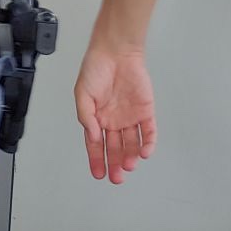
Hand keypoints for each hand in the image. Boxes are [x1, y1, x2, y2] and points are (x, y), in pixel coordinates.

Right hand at [75, 44, 156, 183]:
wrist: (116, 53)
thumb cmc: (95, 68)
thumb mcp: (82, 93)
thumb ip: (86, 116)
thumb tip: (93, 137)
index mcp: (96, 117)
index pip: (96, 144)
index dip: (96, 160)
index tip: (98, 174)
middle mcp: (113, 120)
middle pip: (115, 148)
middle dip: (115, 164)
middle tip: (116, 178)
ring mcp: (130, 117)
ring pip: (132, 143)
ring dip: (130, 156)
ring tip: (129, 166)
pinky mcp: (146, 112)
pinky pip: (149, 132)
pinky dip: (148, 143)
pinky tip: (144, 153)